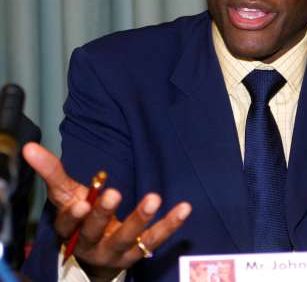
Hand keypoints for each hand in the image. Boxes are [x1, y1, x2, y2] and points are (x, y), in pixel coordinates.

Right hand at [23, 143, 191, 280]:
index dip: (73, 216)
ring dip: (140, 219)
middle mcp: (91, 244)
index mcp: (71, 231)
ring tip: (154, 198)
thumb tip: (30, 148)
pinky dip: (170, 225)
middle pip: (95, 231)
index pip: (68, 225)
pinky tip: (184, 209)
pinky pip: (155, 240)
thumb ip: (52, 172)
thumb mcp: (67, 194)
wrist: (97, 252)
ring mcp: (116, 251)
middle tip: (114, 193)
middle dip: (104, 214)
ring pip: (127, 238)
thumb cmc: (82, 216)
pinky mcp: (138, 253)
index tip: (82, 202)